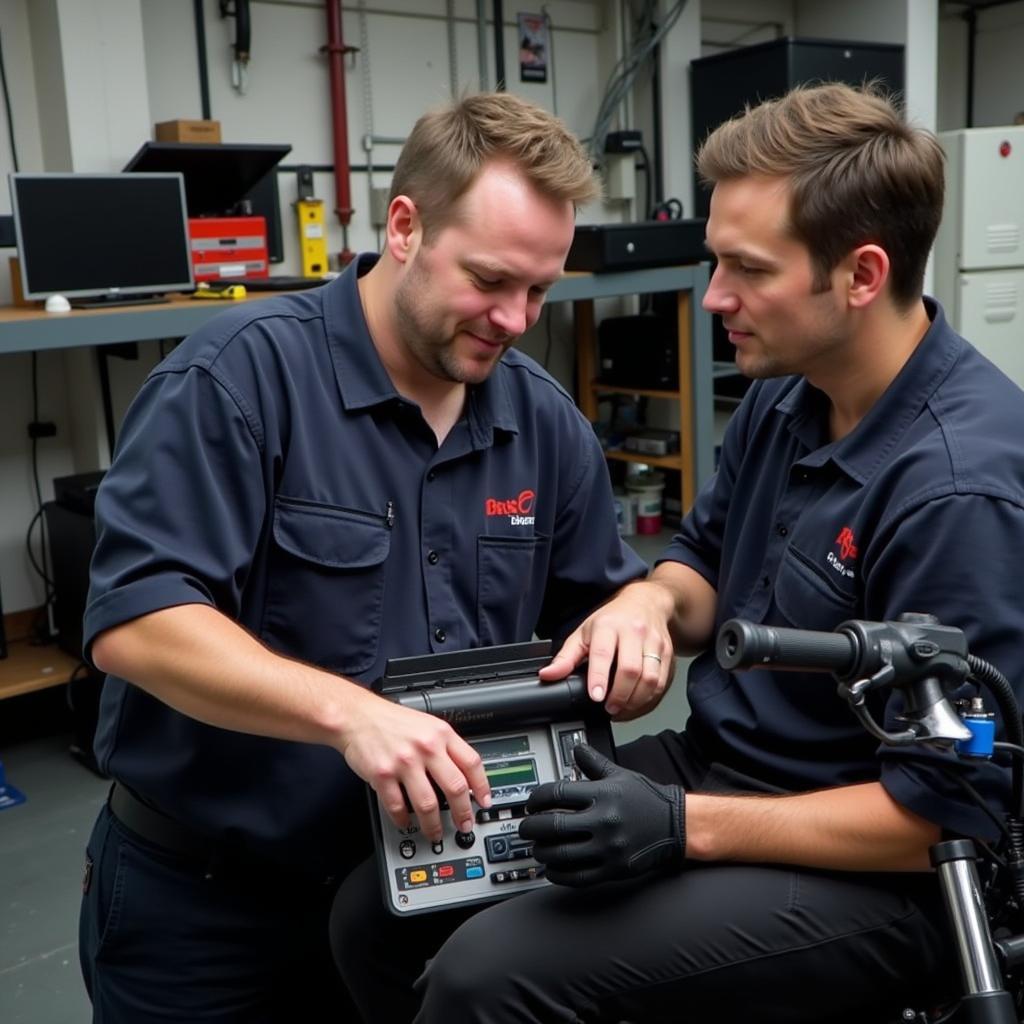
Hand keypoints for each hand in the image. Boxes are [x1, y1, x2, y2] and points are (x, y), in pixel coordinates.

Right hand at [338, 689, 490, 842]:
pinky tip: (405, 822)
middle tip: (464, 825)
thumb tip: (464, 776)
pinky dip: (403, 819)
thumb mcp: (427, 725)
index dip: (482, 786)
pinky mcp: (382, 775)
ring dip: (433, 825)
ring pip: (428, 804)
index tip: (484, 802)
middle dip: (462, 812)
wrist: (356, 716)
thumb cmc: (391, 721)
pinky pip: (397, 806)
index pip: (472, 763)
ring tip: (435, 832)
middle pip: (455, 787)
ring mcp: (404, 762)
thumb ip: (445, 747)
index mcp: (441, 734)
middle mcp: (426, 747)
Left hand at [518, 744, 684, 886]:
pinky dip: (558, 874)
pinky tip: (551, 868)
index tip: (531, 803)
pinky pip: (577, 876)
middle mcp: (603, 821)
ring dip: (541, 851)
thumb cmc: (647, 799)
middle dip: (531, 827)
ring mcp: (608, 847)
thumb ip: (594, 763)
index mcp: (602, 794)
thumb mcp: (620, 775)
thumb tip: (576, 748)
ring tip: (536, 846)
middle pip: (553, 825)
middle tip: (525, 827)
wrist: (677, 825)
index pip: (556, 794)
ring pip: (561, 853)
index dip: (536, 798)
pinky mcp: (613, 869)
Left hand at [538, 580, 674, 718]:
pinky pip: (663, 682)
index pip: (603, 653)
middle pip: (630, 670)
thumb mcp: (584, 632)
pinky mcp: (668, 653)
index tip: (596, 696)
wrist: (647, 602)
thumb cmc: (613, 619)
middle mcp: (633, 632)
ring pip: (650, 678)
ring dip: (636, 700)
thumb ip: (566, 657)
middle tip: (609, 707)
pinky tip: (637, 703)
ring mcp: (654, 642)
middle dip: (620, 695)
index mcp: (608, 626)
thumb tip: (548, 675)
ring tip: (622, 708)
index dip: (599, 677)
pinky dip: (650, 698)